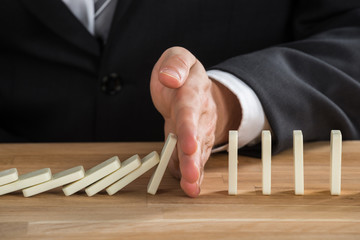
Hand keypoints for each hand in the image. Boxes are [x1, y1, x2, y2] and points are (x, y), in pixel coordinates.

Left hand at [150, 47, 240, 196]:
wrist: (196, 87)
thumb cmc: (181, 73)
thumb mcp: (177, 57)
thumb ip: (175, 64)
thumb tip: (169, 78)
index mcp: (192, 91)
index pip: (189, 109)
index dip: (188, 128)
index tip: (188, 145)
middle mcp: (199, 113)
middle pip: (196, 136)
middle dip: (193, 156)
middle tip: (189, 175)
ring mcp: (200, 129)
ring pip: (199, 151)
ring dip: (194, 169)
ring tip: (190, 188)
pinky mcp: (197, 141)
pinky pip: (196, 158)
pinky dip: (194, 173)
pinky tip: (191, 188)